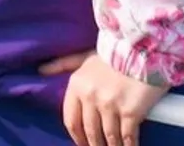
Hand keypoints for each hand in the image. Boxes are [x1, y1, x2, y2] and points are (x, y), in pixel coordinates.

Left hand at [43, 51, 167, 145]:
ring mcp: (110, 105)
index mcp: (77, 85)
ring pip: (109, 137)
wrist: (142, 48)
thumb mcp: (84, 57)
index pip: (71, 120)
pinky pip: (128, 137)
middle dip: (95, 145)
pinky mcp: (130, 112)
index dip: (77, 137)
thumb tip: (41, 70)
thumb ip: (63, 64)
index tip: (83, 144)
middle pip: (90, 132)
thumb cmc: (113, 53)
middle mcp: (90, 97)